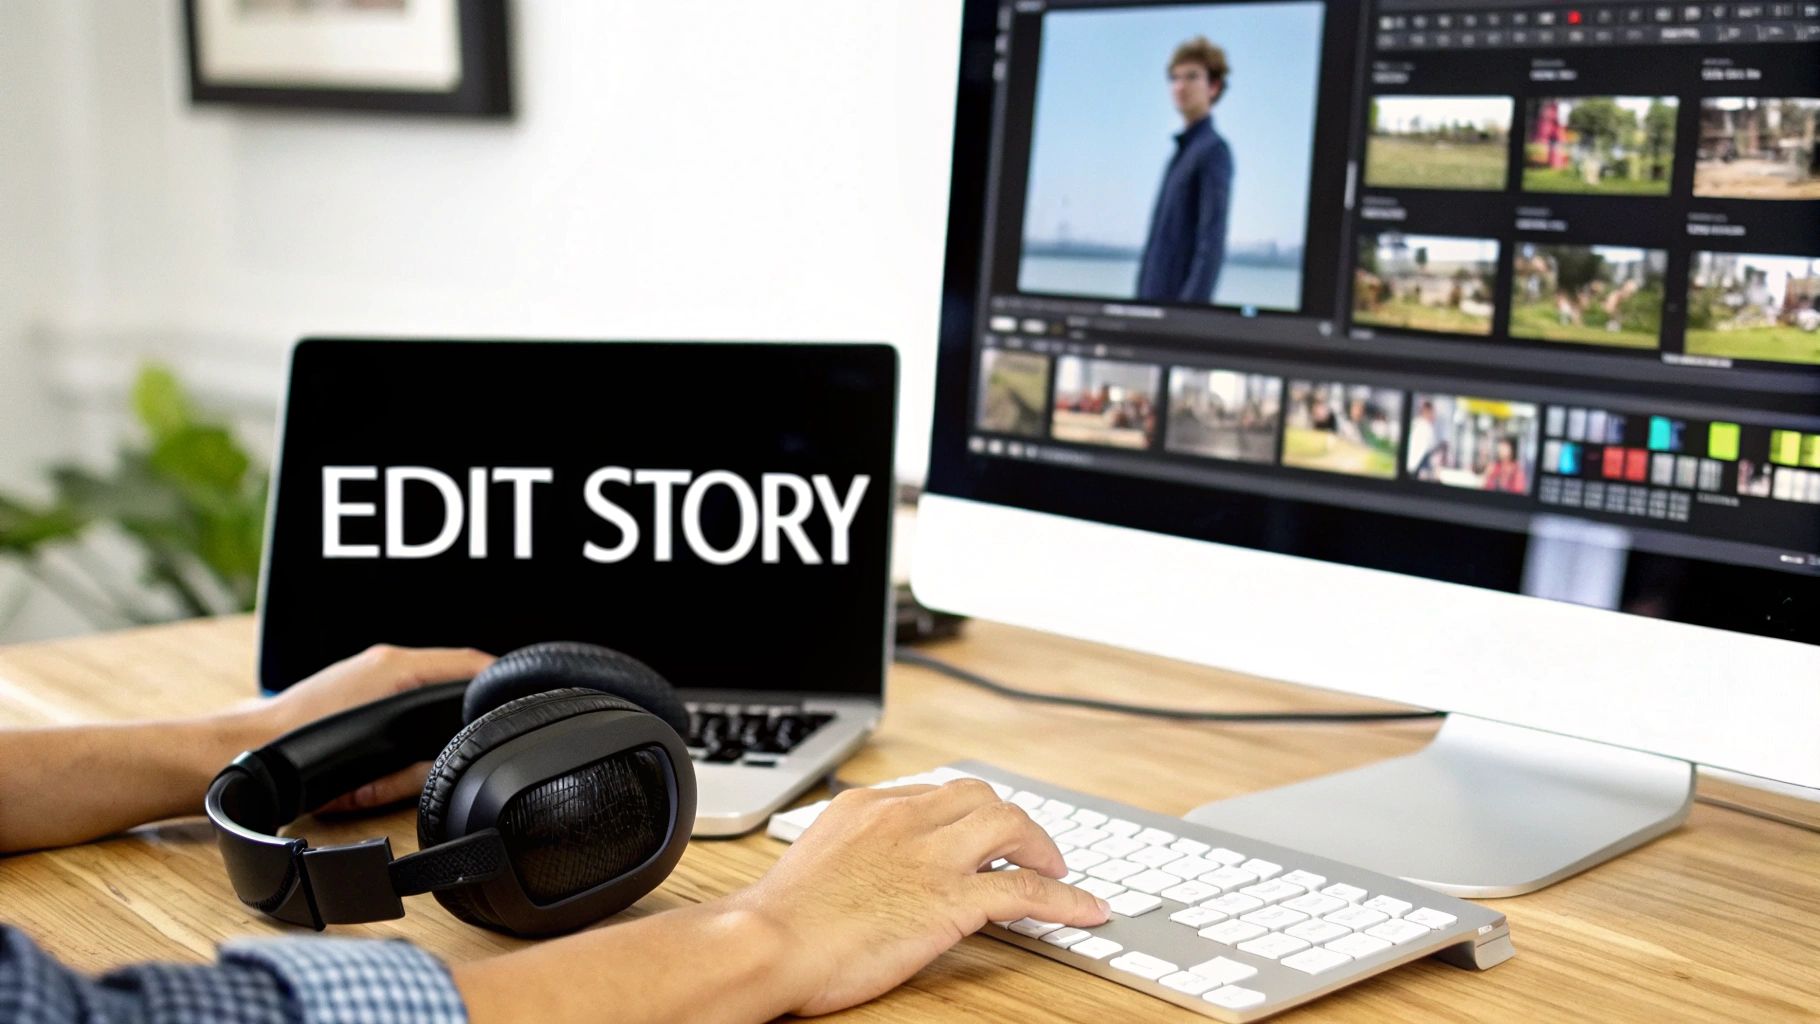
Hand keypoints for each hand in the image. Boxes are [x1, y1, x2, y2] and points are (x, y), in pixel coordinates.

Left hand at [246, 644, 494, 813]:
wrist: (248, 748)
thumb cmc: (302, 753)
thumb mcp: (374, 771)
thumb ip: (422, 765)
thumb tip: (455, 761)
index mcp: (395, 667)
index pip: (467, 662)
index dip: (498, 676)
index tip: (519, 690)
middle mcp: (384, 660)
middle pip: (451, 670)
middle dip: (470, 695)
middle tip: (490, 718)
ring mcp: (368, 667)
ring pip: (427, 679)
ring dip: (442, 699)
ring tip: (452, 728)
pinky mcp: (355, 681)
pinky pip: (403, 687)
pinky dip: (416, 705)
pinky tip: (415, 730)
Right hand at [729, 779, 1111, 1015]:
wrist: (768, 942)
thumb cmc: (779, 919)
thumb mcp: (816, 860)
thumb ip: (851, 851)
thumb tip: (867, 870)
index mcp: (868, 806)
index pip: (938, 794)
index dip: (970, 817)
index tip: (985, 836)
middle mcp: (904, 818)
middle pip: (981, 798)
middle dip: (1012, 823)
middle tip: (1029, 850)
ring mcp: (930, 855)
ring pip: (1011, 826)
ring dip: (1043, 848)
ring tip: (1057, 872)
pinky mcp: (950, 898)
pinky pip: (1026, 889)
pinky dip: (1065, 898)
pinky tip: (1086, 909)